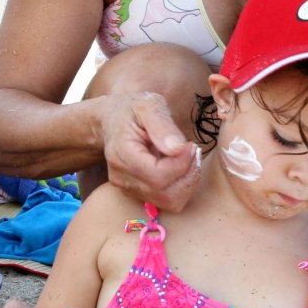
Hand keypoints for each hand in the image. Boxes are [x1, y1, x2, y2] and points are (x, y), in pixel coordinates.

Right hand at [101, 91, 200, 211]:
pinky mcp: (136, 193)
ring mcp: (127, 188)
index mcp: (122, 154)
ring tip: (189, 158)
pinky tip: (180, 166)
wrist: (113, 121)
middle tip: (194, 151)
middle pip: (165, 194)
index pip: (158, 176)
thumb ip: (162, 125)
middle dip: (189, 175)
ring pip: (169, 202)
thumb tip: (177, 148)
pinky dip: (181, 186)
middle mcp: (121, 177)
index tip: (190, 145)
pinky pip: (166, 200)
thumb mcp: (148, 105)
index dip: (181, 164)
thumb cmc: (133, 110)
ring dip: (187, 182)